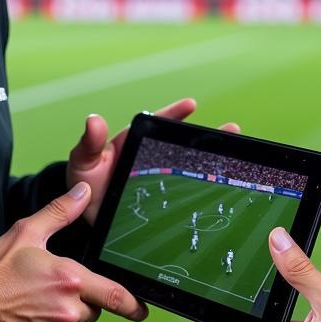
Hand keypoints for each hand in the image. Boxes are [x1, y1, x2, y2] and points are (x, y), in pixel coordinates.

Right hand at [0, 181, 147, 321]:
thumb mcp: (26, 232)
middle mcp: (68, 311)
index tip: (143, 310)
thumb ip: (60, 212)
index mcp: (69, 280)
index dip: (132, 304)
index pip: (113, 295)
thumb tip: (84, 193)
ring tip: (36, 300)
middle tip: (54, 285)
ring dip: (66, 315)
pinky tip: (29, 317)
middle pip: (93, 307)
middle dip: (83, 297)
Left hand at [67, 98, 239, 225]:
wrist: (85, 217)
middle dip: (208, 136)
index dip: (174, 114)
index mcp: (134, 143)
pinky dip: (203, 186)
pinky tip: (222, 187)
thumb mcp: (84, 162)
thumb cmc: (84, 183)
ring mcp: (158, 177)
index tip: (191, 104)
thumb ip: (89, 144)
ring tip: (236, 154)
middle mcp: (150, 157)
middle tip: (233, 129)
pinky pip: (185, 190)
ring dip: (211, 159)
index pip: (157, 124)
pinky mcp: (162, 198)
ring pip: (189, 165)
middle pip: (182, 143)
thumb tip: (94, 120)